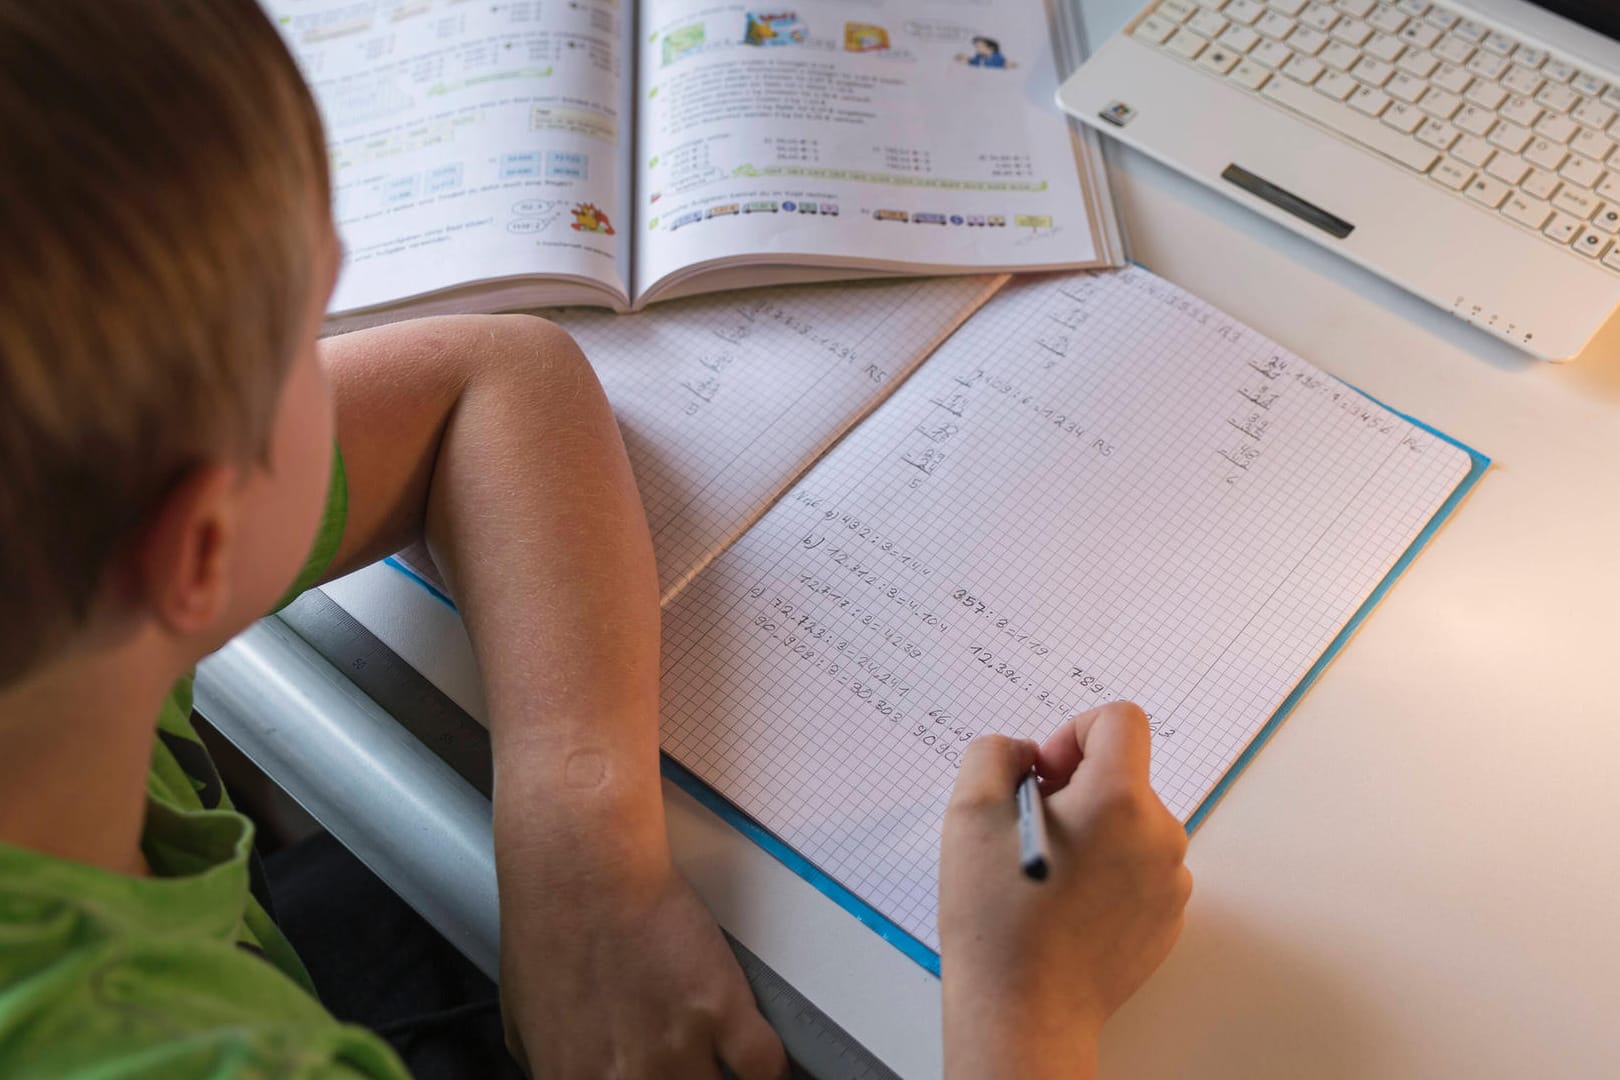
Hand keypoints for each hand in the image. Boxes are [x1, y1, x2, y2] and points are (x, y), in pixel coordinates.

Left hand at [499, 861, 786, 1079]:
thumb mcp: (525, 1022)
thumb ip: (553, 1068)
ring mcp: (677, 1047)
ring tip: (717, 1068)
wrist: (580, 867)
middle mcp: (627, 1079)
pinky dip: (767, 1069)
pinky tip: (760, 1064)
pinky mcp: (719, 1007)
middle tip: (684, 1073)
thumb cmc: (548, 927)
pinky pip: (764, 1067)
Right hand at [938, 702, 1190, 1079]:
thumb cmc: (997, 918)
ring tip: (1044, 877)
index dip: (1074, 732)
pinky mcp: (1166, 922)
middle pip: (1123, 777)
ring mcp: (1170, 883)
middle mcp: (1159, 835)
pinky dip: (1104, 875)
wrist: (1024, 1014)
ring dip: (1090, 834)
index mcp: (1119, 799)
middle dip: (1075, 790)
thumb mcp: (971, 811)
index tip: (1044, 774)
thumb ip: (996, 753)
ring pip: (1129, 826)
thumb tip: (1026, 754)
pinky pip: (1138, 872)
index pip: (1121, 720)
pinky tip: (1063, 908)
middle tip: (1027, 831)